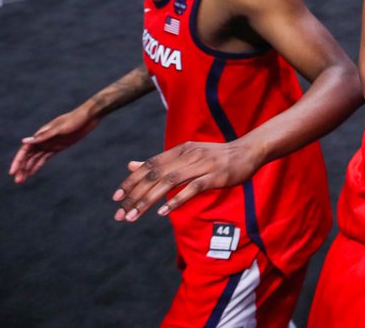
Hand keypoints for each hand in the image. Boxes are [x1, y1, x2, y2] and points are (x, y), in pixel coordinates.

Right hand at [9, 108, 98, 183]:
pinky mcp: (58, 147)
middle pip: (28, 156)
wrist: (88, 117)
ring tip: (21, 181)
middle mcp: (43, 140)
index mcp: (40, 134)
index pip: (25, 150)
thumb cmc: (73, 120)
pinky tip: (31, 173)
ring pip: (35, 159)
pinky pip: (44, 158)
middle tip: (17, 181)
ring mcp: (50, 144)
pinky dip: (37, 166)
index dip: (17, 161)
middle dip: (21, 168)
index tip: (12, 172)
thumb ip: (43, 136)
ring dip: (27, 169)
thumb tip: (24, 141)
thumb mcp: (59, 129)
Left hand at [111, 139, 263, 221]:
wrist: (248, 151)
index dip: (131, 181)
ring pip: (169, 183)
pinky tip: (163, 212)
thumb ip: (159, 163)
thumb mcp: (186, 155)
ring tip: (134, 216)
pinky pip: (192, 188)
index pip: (149, 165)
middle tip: (120, 213)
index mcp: (179, 150)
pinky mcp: (215, 176)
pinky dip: (176, 200)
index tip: (116, 197)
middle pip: (155, 176)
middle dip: (135, 195)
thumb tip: (131, 165)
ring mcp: (202, 165)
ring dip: (149, 200)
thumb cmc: (216, 156)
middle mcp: (188, 156)